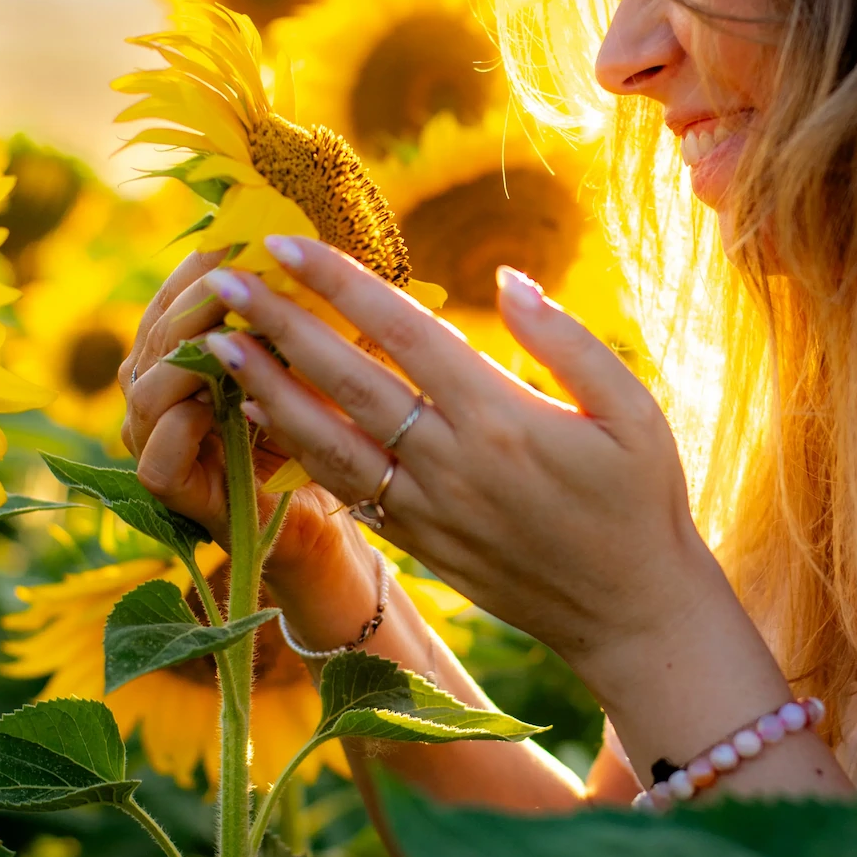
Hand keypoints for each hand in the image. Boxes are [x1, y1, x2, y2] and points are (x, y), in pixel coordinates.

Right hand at [119, 251, 375, 642]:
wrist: (327, 519)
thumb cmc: (318, 432)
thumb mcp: (305, 360)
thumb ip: (290, 311)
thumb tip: (303, 240)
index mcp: (182, 356)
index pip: (174, 300)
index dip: (201, 267)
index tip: (239, 235)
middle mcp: (156, 395)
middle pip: (157, 335)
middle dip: (197, 302)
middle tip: (236, 274)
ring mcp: (155, 443)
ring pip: (148, 387)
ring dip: (187, 355)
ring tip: (227, 328)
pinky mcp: (170, 490)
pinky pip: (158, 454)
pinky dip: (182, 425)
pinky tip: (209, 401)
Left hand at [193, 238, 788, 757]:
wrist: (631, 614)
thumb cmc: (642, 500)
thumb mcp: (634, 409)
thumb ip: (567, 340)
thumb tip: (506, 278)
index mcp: (500, 417)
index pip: (403, 331)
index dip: (340, 283)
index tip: (285, 243)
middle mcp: (450, 461)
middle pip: (346, 380)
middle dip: (278, 325)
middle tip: (219, 282)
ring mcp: (425, 508)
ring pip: (327, 440)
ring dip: (266, 389)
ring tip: (215, 347)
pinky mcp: (417, 542)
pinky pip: (342, 487)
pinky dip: (296, 449)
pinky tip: (262, 415)